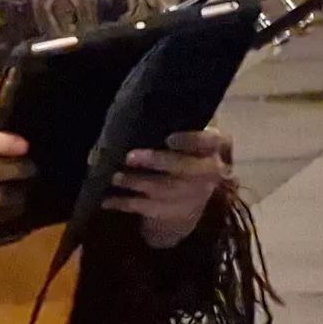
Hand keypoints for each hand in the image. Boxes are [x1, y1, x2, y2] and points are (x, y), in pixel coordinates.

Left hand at [107, 129, 232, 249]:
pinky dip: (124, 204)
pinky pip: (146, 208)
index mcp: (215, 148)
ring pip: (162, 189)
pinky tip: (107, 200)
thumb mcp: (191, 139)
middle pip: (185, 168)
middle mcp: (209, 172)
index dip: (190, 141)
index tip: (169, 138)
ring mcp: (192, 196)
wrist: (192, 200)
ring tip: (116, 177)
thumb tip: (140, 110)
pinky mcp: (173, 214)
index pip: (209, 141)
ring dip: (136, 182)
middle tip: (130, 157)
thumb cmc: (186, 156)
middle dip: (157, 162)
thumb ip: (177, 125)